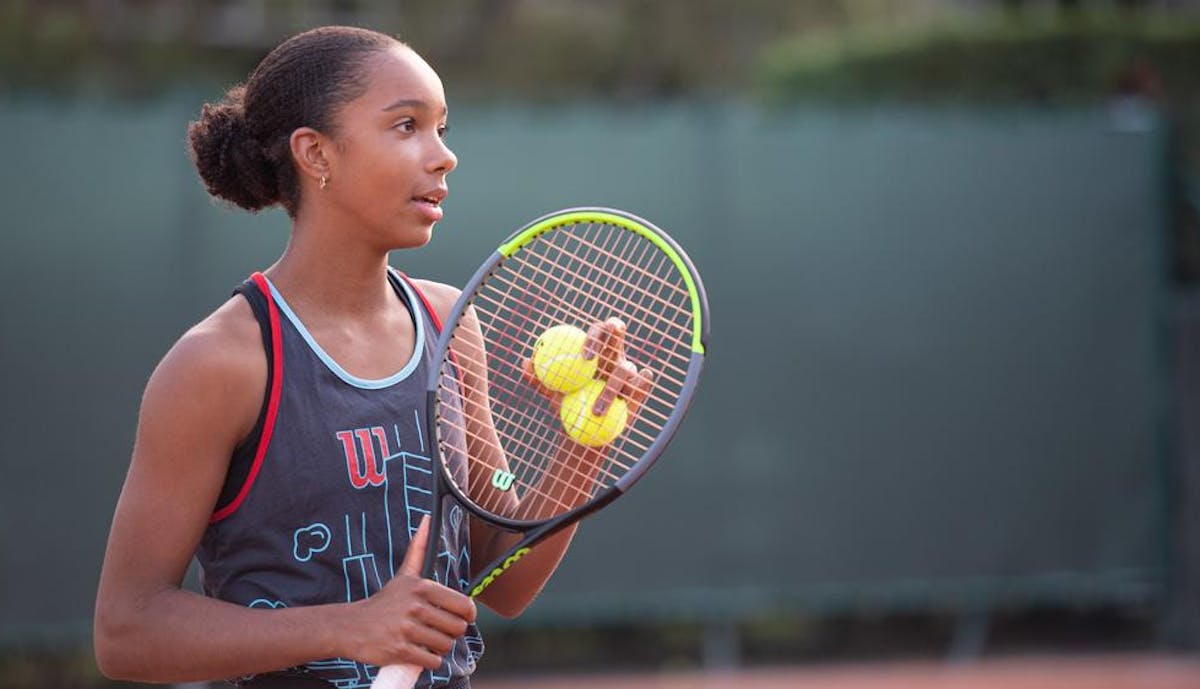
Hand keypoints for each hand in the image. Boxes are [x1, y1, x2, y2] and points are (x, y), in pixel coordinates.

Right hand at [345, 517, 475, 667]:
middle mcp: (415, 607)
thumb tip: (428, 518)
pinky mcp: (400, 651)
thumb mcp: (403, 574)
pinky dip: (429, 660)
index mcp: (422, 587)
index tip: (461, 619)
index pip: (463, 606)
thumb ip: (419, 548)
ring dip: (439, 648)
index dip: (467, 616)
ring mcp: (407, 629)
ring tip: (427, 641)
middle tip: (439, 631)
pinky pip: (431, 661)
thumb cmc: (384, 602)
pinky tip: (419, 652)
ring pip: (445, 645)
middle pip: (457, 628)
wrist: (351, 626)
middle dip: (451, 633)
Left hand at [522, 317, 655, 415]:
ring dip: (610, 391)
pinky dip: (640, 386)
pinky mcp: (639, 388)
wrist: (584, 429)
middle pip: (618, 332)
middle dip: (613, 331)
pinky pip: (644, 383)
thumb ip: (537, 377)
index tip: (584, 355)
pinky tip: (629, 397)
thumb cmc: (566, 404)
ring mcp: (629, 371)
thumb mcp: (549, 392)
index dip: (594, 336)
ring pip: (626, 370)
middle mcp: (615, 354)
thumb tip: (524, 362)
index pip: (599, 330)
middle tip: (594, 358)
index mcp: (597, 348)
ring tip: (596, 412)